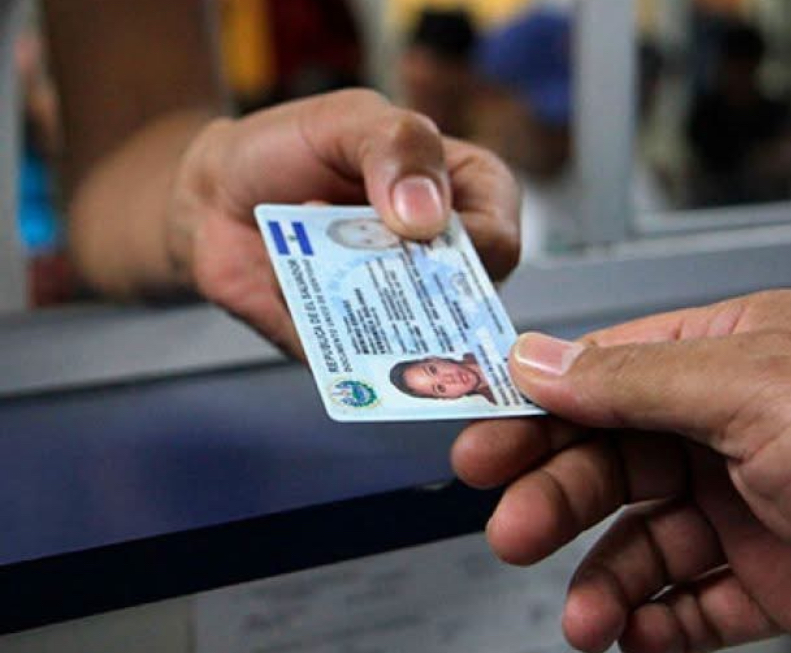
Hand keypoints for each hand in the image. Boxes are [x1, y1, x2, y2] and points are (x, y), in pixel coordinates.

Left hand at [169, 89, 520, 356]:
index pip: (501, 240)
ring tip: (309, 248)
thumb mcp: (350, 121)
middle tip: (352, 241)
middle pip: (463, 306)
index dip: (476, 248)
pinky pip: (347, 359)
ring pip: (406, 341)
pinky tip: (284, 278)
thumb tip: (427, 216)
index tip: (420, 229)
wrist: (215, 195)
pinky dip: (310, 321)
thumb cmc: (294, 148)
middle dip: (405, 280)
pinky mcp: (353, 349)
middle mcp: (444, 265)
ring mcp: (400, 312)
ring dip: (350, 298)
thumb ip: (397, 146)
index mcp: (468, 200)